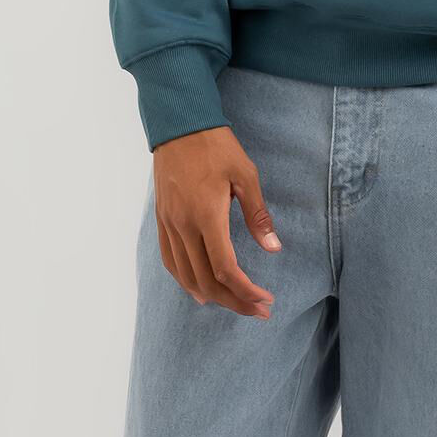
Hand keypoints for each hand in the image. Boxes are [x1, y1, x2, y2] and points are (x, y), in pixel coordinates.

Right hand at [151, 125, 282, 317]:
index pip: (225, 268)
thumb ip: (258, 215)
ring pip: (185, 275)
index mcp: (207, 215)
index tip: (265, 299)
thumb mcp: (246, 175)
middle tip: (258, 310)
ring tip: (235, 304)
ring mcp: (169, 224)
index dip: (246, 291)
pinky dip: (185, 280)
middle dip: (234, 301)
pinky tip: (199, 289)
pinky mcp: (162, 220)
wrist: (178, 125)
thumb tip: (274, 249)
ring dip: (211, 296)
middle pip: (206, 280)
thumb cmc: (216, 146)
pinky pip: (170, 260)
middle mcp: (184, 225)